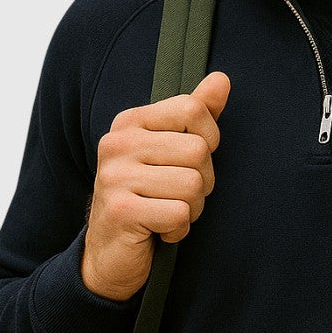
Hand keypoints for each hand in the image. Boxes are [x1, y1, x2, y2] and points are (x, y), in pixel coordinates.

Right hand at [81, 70, 229, 300]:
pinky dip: (178, 229)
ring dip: (191, 208)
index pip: (192, 108)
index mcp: (130, 122)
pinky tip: (159, 231)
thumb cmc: (148, 195)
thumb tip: (222, 78)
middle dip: (202, 181)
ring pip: (193, 185)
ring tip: (167, 212)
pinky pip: (179, 214)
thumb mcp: (171, 150)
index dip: (208, 139)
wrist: (109, 253)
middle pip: (198, 150)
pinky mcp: (120, 211)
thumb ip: (196, 114)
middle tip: (177, 195)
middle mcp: (117, 143)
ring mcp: (115, 177)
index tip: (189, 160)